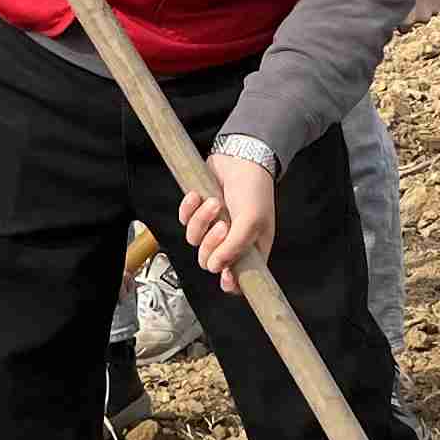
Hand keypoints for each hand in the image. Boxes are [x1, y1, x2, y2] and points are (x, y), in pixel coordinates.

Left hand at [179, 152, 278, 287]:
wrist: (241, 157)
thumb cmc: (254, 189)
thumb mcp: (251, 221)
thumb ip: (234, 248)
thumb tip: (216, 268)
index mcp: (250, 250)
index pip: (237, 280)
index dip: (229, 282)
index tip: (225, 276)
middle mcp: (230, 242)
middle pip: (209, 261)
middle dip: (211, 243)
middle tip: (223, 225)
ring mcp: (212, 227)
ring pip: (194, 240)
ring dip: (201, 221)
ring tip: (214, 203)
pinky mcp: (198, 212)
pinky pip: (184, 220)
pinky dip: (189, 208)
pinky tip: (199, 196)